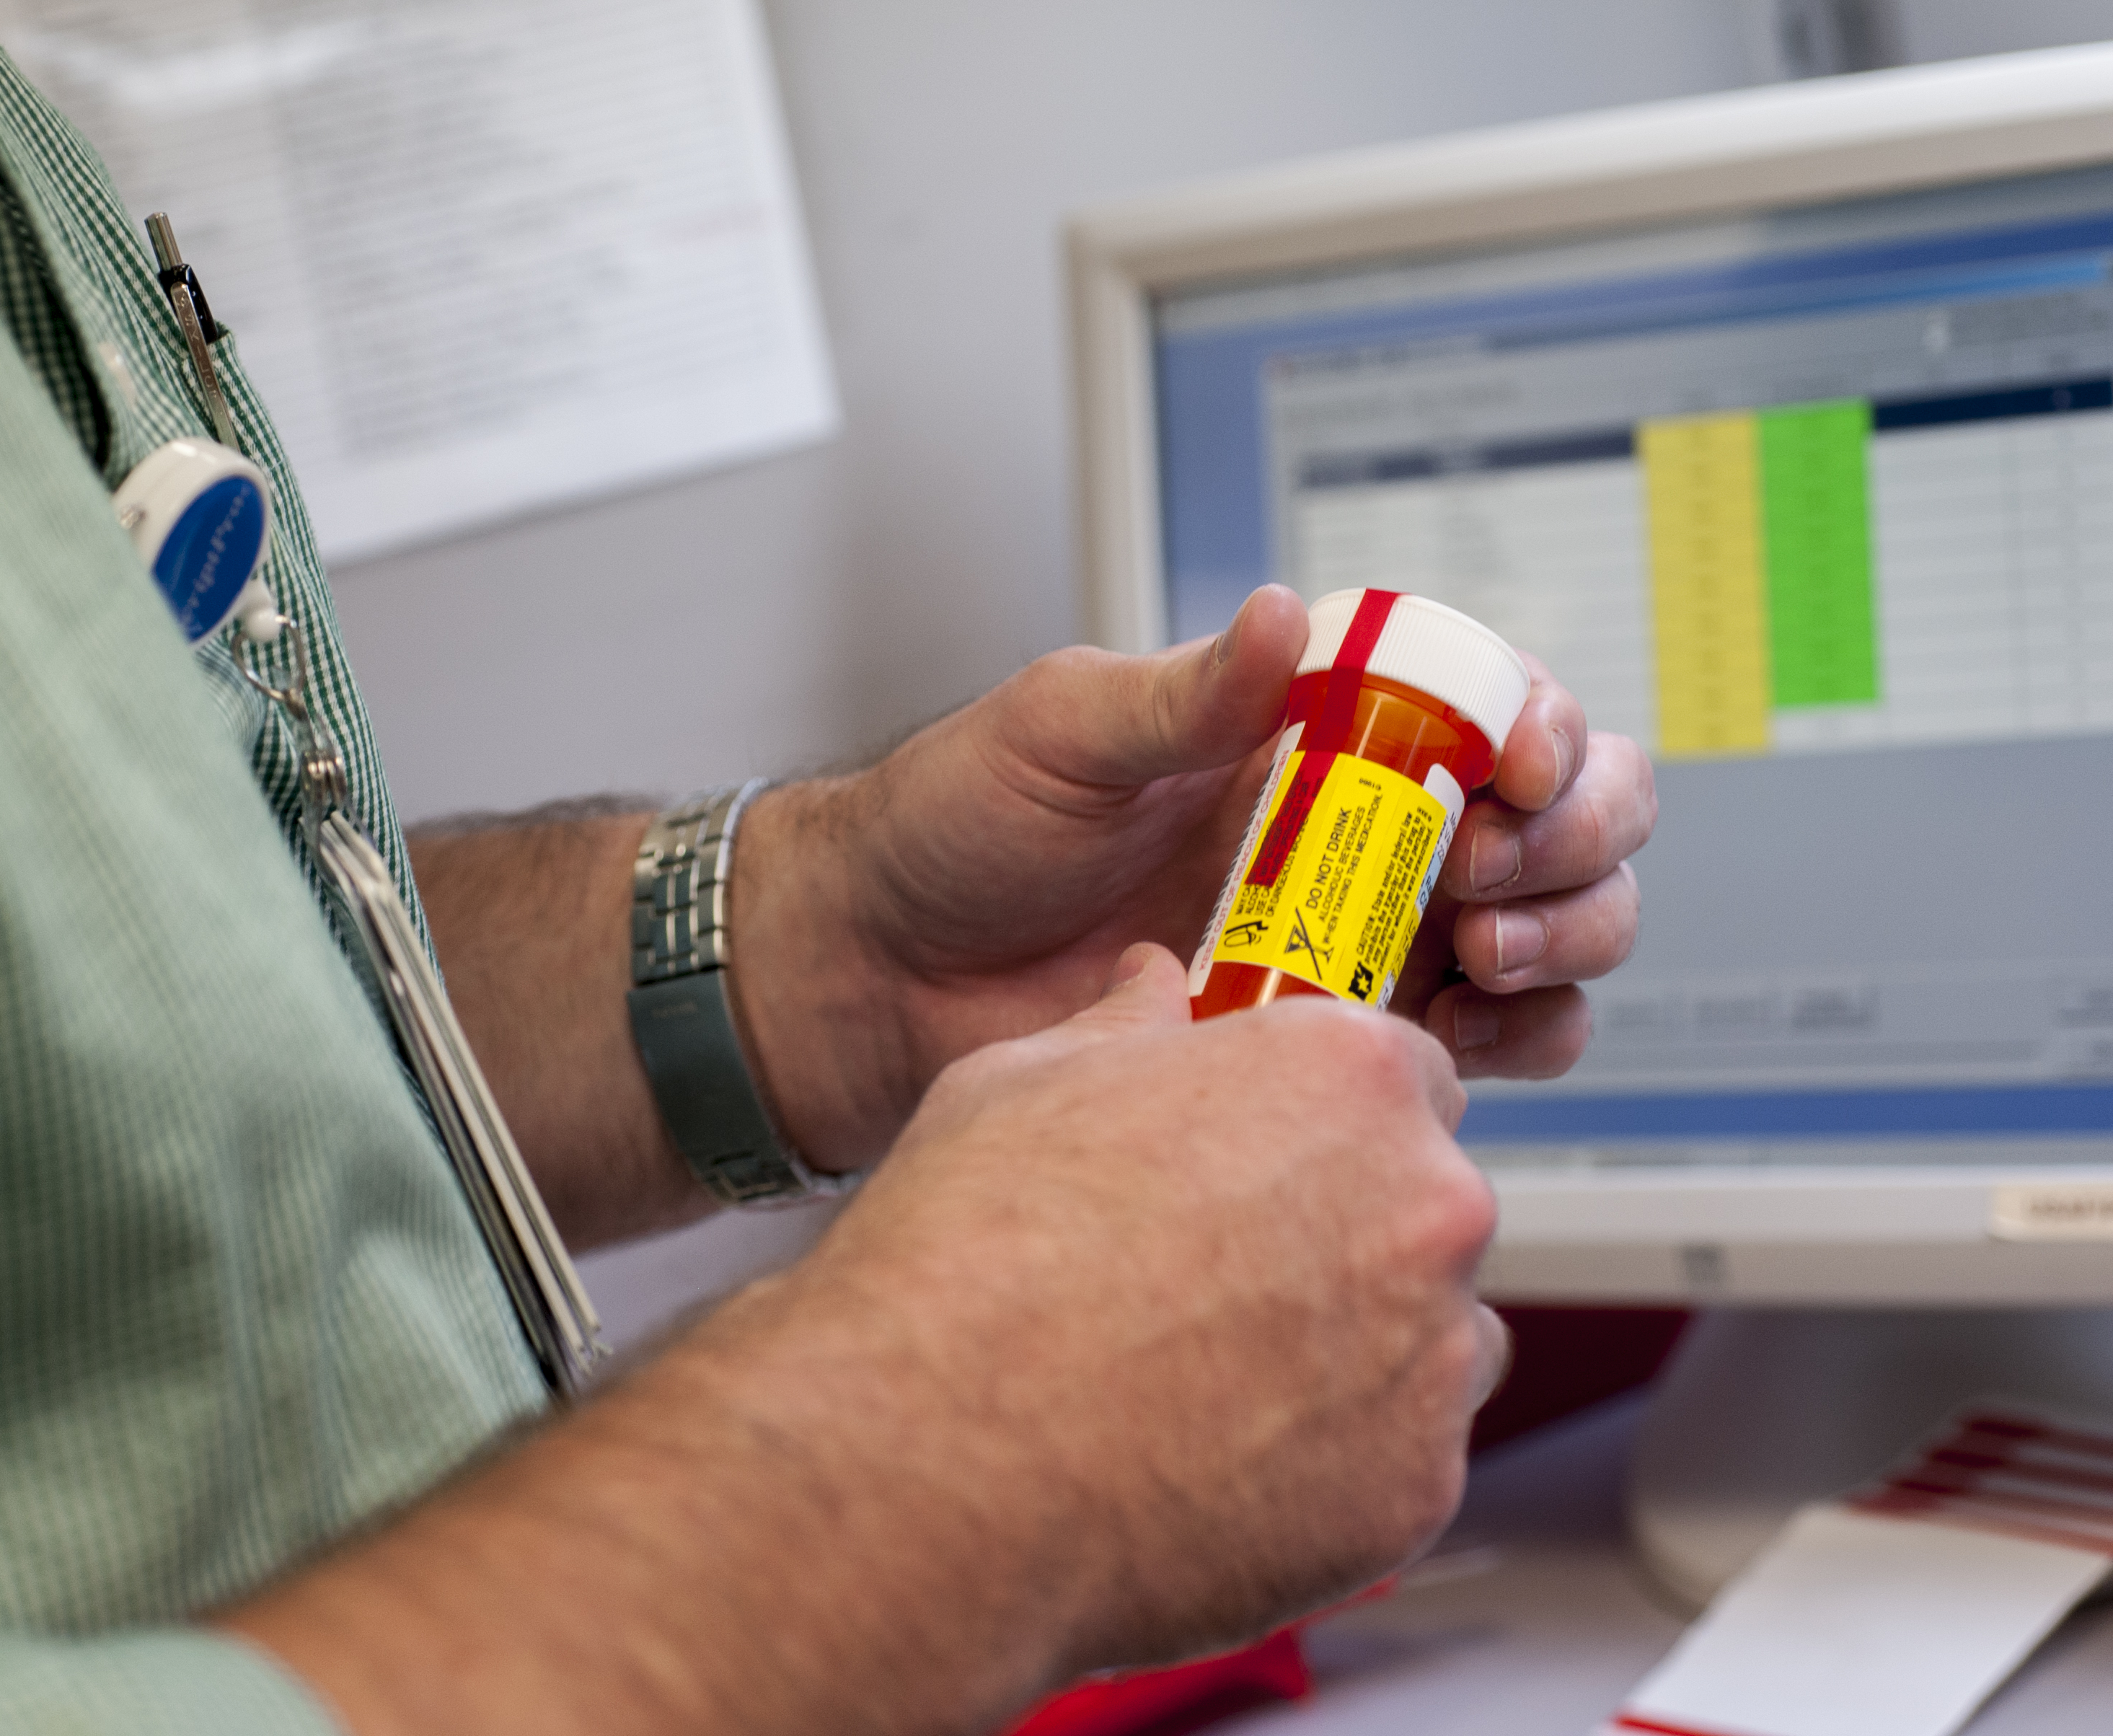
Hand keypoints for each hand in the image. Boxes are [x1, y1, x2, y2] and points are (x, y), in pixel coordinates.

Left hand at [739, 585, 1653, 1166]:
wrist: (885, 980)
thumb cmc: (955, 832)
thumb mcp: (1059, 732)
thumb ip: (1182, 696)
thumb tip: (1278, 619)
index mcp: (1311, 731)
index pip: (1491, 699)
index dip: (1543, 724)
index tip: (1518, 766)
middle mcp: (1364, 828)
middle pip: (1565, 814)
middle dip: (1580, 836)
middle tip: (1497, 873)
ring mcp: (1365, 938)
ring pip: (1557, 930)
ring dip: (1569, 937)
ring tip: (1481, 959)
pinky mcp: (1341, 1040)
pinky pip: (1491, 1043)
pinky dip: (1517, 1040)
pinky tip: (1453, 1035)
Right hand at [794, 944, 1503, 1671]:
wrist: (937, 1463)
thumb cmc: (968, 1261)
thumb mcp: (1022, 1080)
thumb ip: (1124, 1029)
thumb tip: (1149, 988)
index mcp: (1345, 1075)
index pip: (1401, 1073)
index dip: (1320, 1114)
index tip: (1263, 1154)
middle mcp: (1424, 1206)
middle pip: (1421, 1205)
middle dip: (1338, 1231)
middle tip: (1210, 1276)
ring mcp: (1431, 1358)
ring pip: (1428, 1338)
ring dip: (1350, 1347)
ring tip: (1206, 1375)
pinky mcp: (1414, 1490)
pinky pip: (1399, 1459)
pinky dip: (1328, 1461)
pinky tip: (1211, 1456)